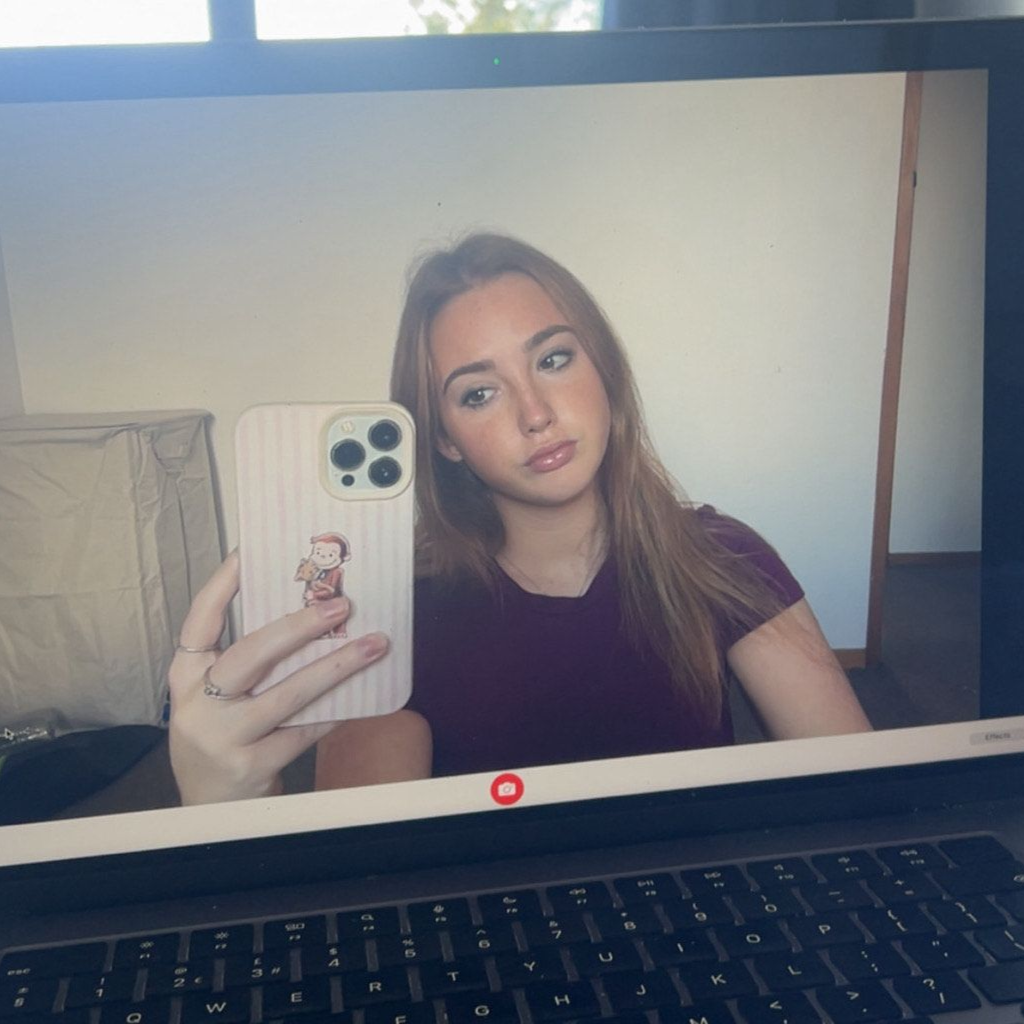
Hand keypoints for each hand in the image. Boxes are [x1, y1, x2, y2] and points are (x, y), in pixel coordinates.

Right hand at [168, 551, 388, 804]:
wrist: (209, 810)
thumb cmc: (221, 738)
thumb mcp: (215, 697)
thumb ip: (246, 662)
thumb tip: (307, 612)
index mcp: (184, 677)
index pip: (198, 621)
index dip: (222, 585)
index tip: (248, 551)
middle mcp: (197, 705)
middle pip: (250, 654)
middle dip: (299, 626)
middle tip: (340, 605)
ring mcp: (223, 737)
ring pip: (287, 693)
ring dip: (336, 666)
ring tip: (372, 645)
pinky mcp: (251, 765)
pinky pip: (304, 730)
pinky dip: (334, 710)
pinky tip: (360, 695)